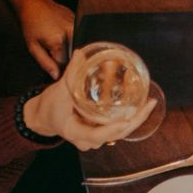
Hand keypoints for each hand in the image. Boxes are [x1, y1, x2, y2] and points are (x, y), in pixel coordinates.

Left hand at [8, 0, 74, 78]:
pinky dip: (72, 39)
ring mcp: (75, 25)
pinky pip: (78, 35)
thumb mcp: (33, 46)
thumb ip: (45, 63)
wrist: (33, 3)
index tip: (53, 67)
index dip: (58, 67)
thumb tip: (56, 76)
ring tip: (56, 44)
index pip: (64, 63)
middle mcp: (70, 33)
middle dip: (65, 59)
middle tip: (54, 56)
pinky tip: (61, 35)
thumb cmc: (30, 24)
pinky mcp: (77, 19)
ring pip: (77, 46)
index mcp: (58, 41)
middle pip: (73, 55)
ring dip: (69, 49)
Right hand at [23, 86, 156, 150]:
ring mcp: (94, 138)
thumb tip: (80, 53)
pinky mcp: (99, 132)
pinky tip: (141, 106)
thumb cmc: (50, 106)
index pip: (96, 135)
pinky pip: (117, 129)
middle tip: (149, 104)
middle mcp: (86, 139)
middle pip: (114, 135)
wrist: (43, 117)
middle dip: (134, 121)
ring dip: (135, 120)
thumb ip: (71, 73)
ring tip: (149, 104)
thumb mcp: (59, 90)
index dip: (112, 129)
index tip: (126, 121)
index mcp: (74, 132)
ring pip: (118, 134)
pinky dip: (129, 119)